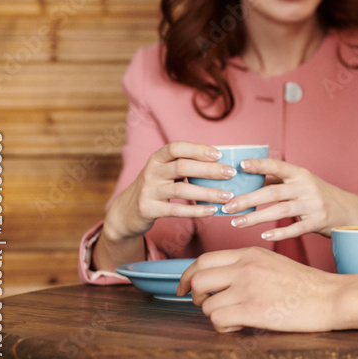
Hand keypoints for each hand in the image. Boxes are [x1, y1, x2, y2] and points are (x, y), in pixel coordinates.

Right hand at [104, 141, 236, 241]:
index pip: (176, 147)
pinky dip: (196, 210)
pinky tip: (212, 211)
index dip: (198, 149)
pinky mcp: (148, 209)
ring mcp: (149, 191)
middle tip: (230, 173)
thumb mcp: (165, 171)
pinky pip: (175, 210)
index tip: (219, 154)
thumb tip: (222, 161)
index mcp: (157, 158)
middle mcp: (151, 172)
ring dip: (207, 193)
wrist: (127, 211)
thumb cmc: (156, 187)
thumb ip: (186, 164)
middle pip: (182, 167)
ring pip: (181, 190)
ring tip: (227, 196)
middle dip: (209, 170)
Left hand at [179, 247, 338, 332]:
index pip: (204, 260)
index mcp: (250, 253)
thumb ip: (245, 266)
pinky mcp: (253, 310)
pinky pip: (218, 320)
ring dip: (215, 314)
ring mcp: (248, 288)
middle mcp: (245, 267)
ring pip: (206, 304)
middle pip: (197, 279)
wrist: (330, 296)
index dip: (187, 276)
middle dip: (195, 297)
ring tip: (234, 317)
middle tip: (208, 304)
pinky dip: (224, 327)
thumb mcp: (272, 263)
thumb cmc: (305, 285)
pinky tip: (240, 324)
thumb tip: (219, 280)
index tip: (185, 288)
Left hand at [223, 159, 357, 238]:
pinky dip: (280, 233)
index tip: (240, 165)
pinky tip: (264, 236)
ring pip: (281, 211)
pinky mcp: (318, 221)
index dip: (260, 165)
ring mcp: (313, 204)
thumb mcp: (301, 182)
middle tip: (227, 206)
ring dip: (256, 217)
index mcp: (300, 174)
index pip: (278, 166)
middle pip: (273, 192)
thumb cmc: (318, 195)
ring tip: (237, 223)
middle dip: (248, 199)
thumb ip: (277, 181)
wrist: (348, 210)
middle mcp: (307, 186)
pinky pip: (296, 228)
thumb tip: (246, 180)